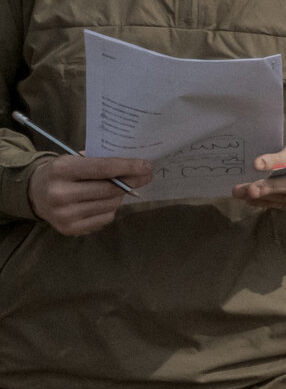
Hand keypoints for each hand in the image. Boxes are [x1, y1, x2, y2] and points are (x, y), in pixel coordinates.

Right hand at [28, 155, 153, 235]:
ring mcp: (64, 214)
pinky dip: (110, 209)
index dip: (129, 167)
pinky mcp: (69, 229)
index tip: (147, 166)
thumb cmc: (63, 172)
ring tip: (117, 188)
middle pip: (110, 189)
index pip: (104, 168)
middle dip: (132, 181)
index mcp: (62, 170)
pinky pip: (105, 218)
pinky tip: (103, 202)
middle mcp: (60, 194)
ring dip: (120, 195)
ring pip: (110, 204)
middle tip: (145, 175)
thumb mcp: (75, 159)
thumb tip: (137, 166)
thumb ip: (101, 161)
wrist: (34, 193)